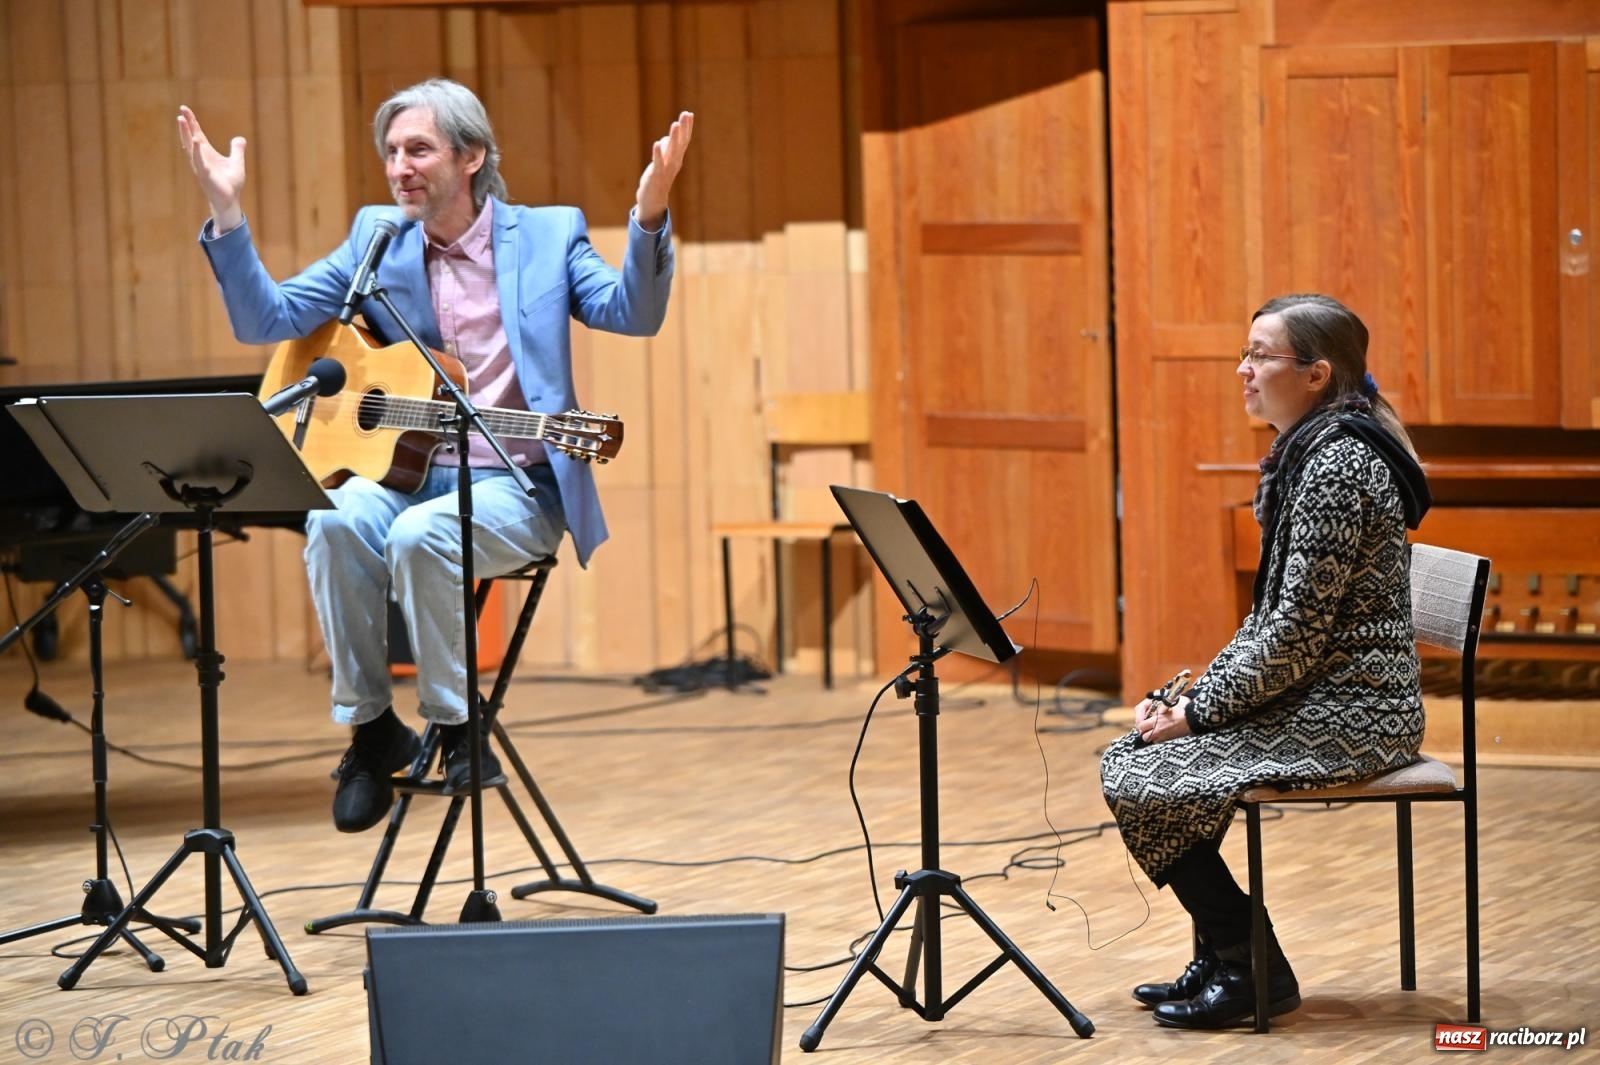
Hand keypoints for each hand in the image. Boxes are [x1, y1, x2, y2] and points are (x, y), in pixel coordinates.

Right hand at [177, 105, 246, 233]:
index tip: (185, 109)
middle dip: (186, 124)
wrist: (229, 201)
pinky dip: (197, 151)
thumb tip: (240, 139)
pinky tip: (196, 140)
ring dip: (186, 134)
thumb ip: (237, 150)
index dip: (192, 121)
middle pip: (191, 137)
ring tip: (182, 120)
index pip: (197, 133)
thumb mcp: (236, 163)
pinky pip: (200, 161)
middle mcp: (200, 157)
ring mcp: (201, 166)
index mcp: (207, 152)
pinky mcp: (205, 175)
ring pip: (191, 147)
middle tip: (181, 111)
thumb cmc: (230, 183)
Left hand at [634, 111, 693, 231]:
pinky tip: (657, 144)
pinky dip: (658, 154)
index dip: (687, 127)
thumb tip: (668, 137)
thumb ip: (667, 149)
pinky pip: (658, 163)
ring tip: (675, 124)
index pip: (684, 140)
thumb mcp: (664, 161)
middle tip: (685, 114)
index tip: (689, 114)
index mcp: (677, 158)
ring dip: (674, 138)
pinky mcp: (655, 175)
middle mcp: (674, 162)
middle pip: (680, 143)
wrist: (653, 199)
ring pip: (671, 151)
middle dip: (683, 129)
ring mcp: (666, 169)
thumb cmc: (658, 178)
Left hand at [1136, 695, 1192, 743]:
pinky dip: (1157, 737)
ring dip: (1149, 734)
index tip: (1143, 717)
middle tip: (1146, 723)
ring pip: (1150, 739)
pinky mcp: (1171, 739)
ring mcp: (1165, 736)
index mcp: (1157, 720)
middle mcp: (1159, 730)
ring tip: (1153, 727)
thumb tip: (1153, 695)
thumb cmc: (1185, 707)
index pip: (1140, 724)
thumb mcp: (1171, 699)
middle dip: (1143, 729)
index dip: (1139, 720)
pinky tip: (1161, 730)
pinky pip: (1159, 741)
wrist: (1196, 717)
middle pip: (1143, 734)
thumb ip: (1159, 699)